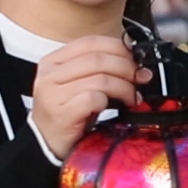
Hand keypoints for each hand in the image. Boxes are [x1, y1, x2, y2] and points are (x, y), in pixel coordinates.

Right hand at [30, 36, 150, 159]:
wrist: (47, 145)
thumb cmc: (67, 114)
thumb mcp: (78, 84)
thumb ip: (98, 69)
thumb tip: (134, 60)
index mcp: (53, 61)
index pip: (90, 42)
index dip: (118, 47)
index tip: (136, 57)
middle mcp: (50, 75)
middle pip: (98, 60)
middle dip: (126, 67)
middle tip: (141, 77)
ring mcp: (53, 94)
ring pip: (100, 79)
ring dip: (124, 87)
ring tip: (132, 97)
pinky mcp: (61, 114)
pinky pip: (93, 99)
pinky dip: (110, 102)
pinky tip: (116, 108)